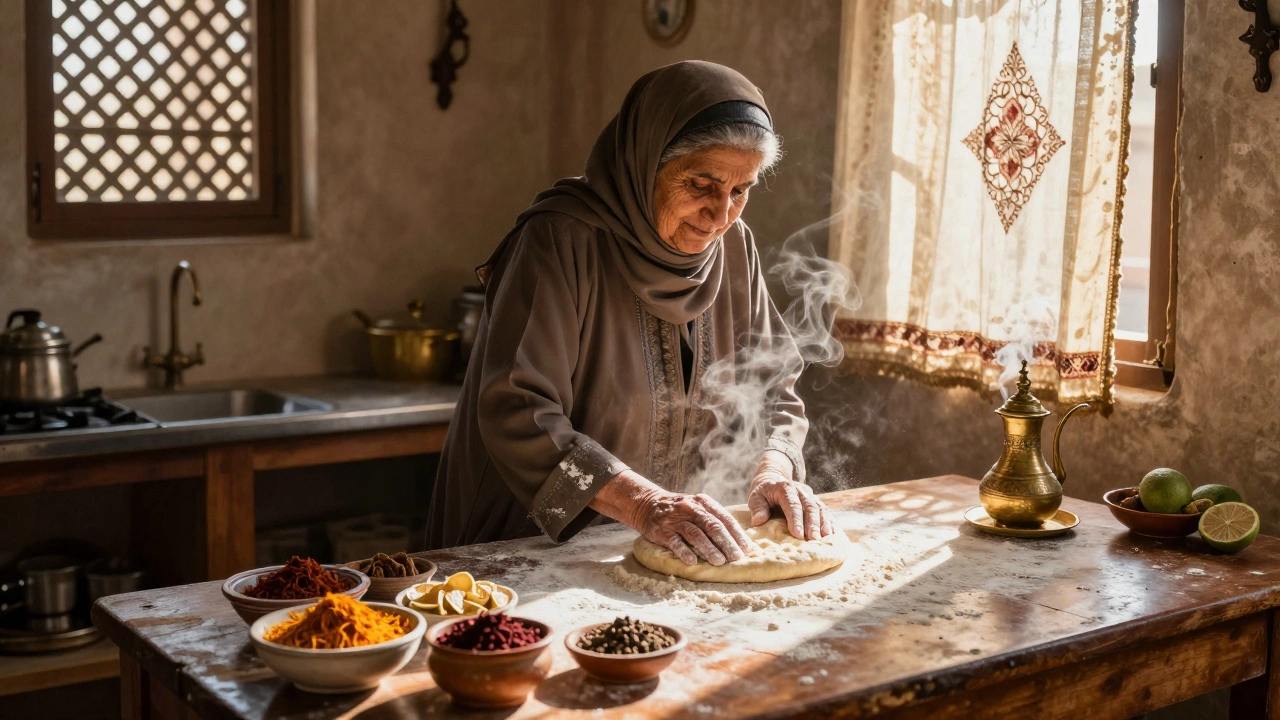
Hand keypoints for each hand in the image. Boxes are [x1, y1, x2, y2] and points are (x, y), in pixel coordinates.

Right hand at [590, 470, 754, 565]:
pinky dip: (684, 551)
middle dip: (726, 543)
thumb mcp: (698, 508)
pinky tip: (693, 562)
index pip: (724, 518)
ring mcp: (675, 519)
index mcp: (703, 502)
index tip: (746, 549)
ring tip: (719, 562)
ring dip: (709, 549)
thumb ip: (714, 520)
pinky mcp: (661, 530)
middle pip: (712, 526)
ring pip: (695, 534)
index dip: (736, 534)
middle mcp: (691, 508)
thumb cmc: (680, 511)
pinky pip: (674, 541)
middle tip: (736, 558)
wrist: (647, 504)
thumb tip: (738, 542)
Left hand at [747, 450, 833, 539]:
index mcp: (785, 488)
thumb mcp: (755, 497)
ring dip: (823, 523)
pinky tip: (832, 534)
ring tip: (825, 538)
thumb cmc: (764, 493)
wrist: (774, 479)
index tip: (798, 534)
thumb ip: (757, 508)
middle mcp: (800, 490)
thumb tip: (759, 521)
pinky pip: (825, 511)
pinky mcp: (816, 501)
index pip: (792, 504)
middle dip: (812, 524)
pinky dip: (829, 522)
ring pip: (820, 508)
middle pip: (809, 506)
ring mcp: (810, 495)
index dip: (796, 519)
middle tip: (813, 539)